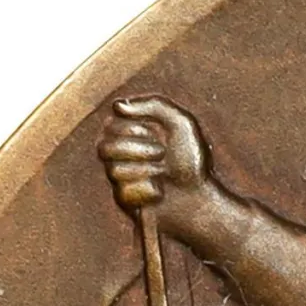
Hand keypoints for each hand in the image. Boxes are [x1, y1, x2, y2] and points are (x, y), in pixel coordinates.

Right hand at [98, 96, 212, 217]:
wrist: (201, 196)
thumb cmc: (192, 160)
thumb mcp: (181, 122)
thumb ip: (153, 104)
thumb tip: (117, 106)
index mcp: (130, 133)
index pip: (109, 125)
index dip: (132, 130)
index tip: (157, 134)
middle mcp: (121, 154)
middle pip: (104, 148)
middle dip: (138, 151)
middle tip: (162, 154)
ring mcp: (121, 178)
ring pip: (113, 171)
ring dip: (145, 171)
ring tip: (164, 173)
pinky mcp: (126, 201)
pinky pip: (123, 194)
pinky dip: (147, 191)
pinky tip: (160, 192)